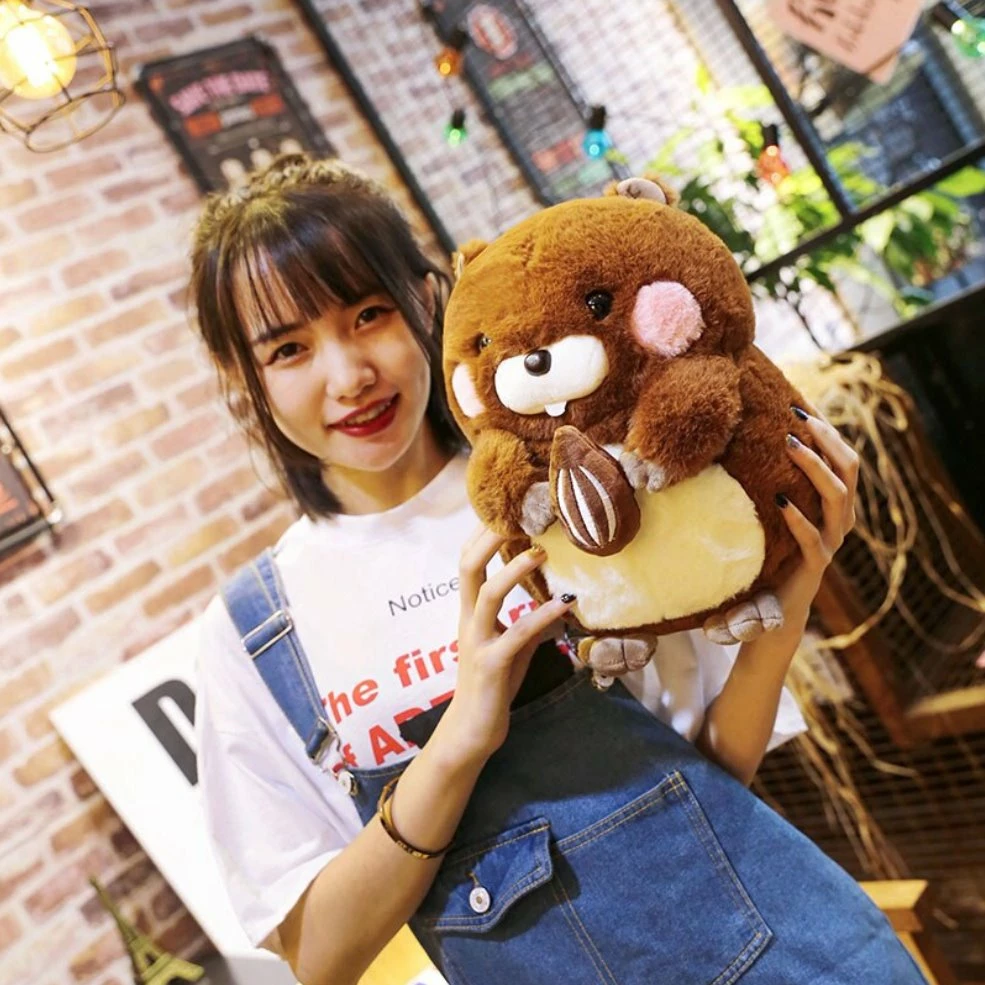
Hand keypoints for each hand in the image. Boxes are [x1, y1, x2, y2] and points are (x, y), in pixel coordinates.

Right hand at [439, 527, 574, 765]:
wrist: (470, 734)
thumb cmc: (493, 687)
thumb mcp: (514, 648)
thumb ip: (531, 623)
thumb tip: (561, 601)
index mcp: (472, 612)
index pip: (470, 561)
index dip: (485, 533)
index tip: (508, 506)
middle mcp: (469, 621)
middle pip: (468, 566)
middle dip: (489, 537)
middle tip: (518, 512)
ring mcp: (477, 642)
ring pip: (487, 594)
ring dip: (514, 570)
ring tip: (540, 551)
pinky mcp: (490, 666)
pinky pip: (516, 635)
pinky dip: (540, 617)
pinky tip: (564, 606)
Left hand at [774, 406, 858, 635]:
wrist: (768, 608)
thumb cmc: (768, 553)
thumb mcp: (772, 512)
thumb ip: (772, 482)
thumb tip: (748, 439)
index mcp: (835, 504)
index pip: (843, 457)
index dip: (828, 430)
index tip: (802, 403)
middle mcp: (840, 520)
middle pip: (850, 469)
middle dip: (827, 439)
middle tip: (799, 418)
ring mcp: (830, 543)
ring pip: (838, 498)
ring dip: (815, 468)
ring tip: (790, 445)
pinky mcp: (813, 565)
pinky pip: (813, 538)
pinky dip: (798, 518)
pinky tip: (779, 501)